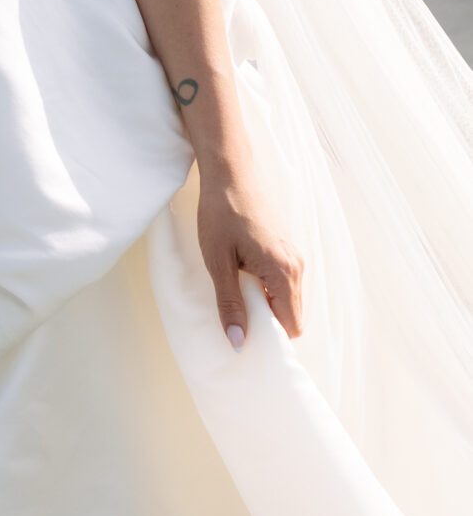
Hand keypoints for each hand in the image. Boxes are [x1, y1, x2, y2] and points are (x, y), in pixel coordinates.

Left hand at [197, 178, 304, 345]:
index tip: (244, 337)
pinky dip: (267, 288)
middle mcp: (296, 266)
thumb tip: (238, 343)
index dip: (270, 338)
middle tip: (235, 318)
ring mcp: (293, 255)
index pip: (291, 326)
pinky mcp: (285, 247)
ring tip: (235, 295)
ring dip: (265, 304)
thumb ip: (230, 304)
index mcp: (284, 273)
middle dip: (268, 323)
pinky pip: (283, 281)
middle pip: (292, 315)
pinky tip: (241, 277)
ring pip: (287, 298)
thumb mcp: (218, 262)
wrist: (229, 172)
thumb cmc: (221, 214)